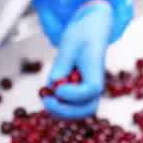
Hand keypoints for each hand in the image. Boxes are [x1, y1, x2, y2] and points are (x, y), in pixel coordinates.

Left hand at [44, 1, 113, 120]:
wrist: (91, 30)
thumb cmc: (82, 35)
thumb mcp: (69, 45)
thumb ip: (61, 66)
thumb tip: (53, 85)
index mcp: (96, 70)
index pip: (90, 90)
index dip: (73, 94)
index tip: (57, 88)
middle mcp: (96, 85)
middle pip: (87, 109)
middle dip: (66, 110)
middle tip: (47, 101)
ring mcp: (89, 91)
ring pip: (79, 112)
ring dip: (60, 111)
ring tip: (46, 98)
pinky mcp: (80, 93)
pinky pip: (72, 107)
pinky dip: (59, 107)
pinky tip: (49, 95)